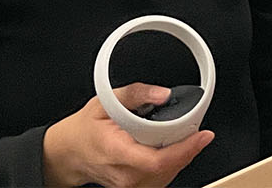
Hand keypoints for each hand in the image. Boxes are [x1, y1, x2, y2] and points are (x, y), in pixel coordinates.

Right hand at [41, 87, 212, 187]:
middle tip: (193, 129)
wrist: (68, 153)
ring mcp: (129, 186)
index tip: (203, 136)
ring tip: (180, 138)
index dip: (185, 149)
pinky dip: (170, 164)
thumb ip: (135, 93)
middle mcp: (124, 175)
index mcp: (116, 151)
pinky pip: (160, 180)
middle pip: (168, 167)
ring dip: (180, 157)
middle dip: (186, 148)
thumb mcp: (104, 101)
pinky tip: (169, 151)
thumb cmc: (84, 130)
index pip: (157, 160)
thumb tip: (161, 94)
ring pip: (167, 175)